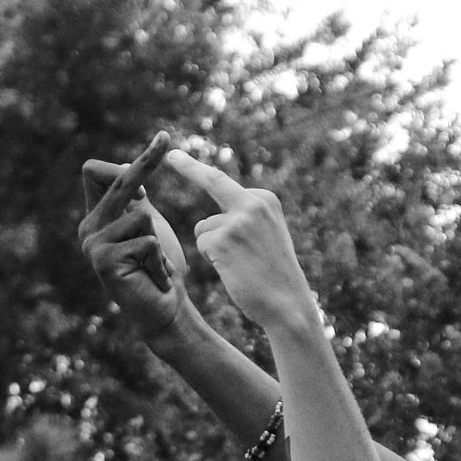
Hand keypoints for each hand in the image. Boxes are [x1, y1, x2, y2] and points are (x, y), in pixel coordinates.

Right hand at [80, 132, 191, 344]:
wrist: (165, 311)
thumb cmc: (160, 269)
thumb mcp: (147, 226)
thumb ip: (135, 200)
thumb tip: (131, 168)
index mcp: (97, 216)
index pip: (98, 172)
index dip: (131, 161)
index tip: (162, 143)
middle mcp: (89, 227)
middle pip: (117, 182)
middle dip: (145, 163)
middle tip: (166, 137)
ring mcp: (93, 245)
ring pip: (142, 217)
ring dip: (159, 242)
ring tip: (154, 265)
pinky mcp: (104, 262)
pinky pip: (146, 242)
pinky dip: (159, 261)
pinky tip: (154, 278)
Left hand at [161, 149, 314, 339]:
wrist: (288, 305)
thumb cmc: (276, 277)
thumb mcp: (269, 237)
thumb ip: (246, 219)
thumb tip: (208, 219)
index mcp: (266, 200)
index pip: (227, 184)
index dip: (199, 171)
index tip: (177, 156)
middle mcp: (252, 203)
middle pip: (212, 180)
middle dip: (188, 166)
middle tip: (171, 155)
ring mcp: (236, 221)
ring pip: (204, 227)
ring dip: (211, 246)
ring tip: (239, 265)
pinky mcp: (221, 241)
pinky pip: (202, 243)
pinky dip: (211, 259)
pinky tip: (232, 270)